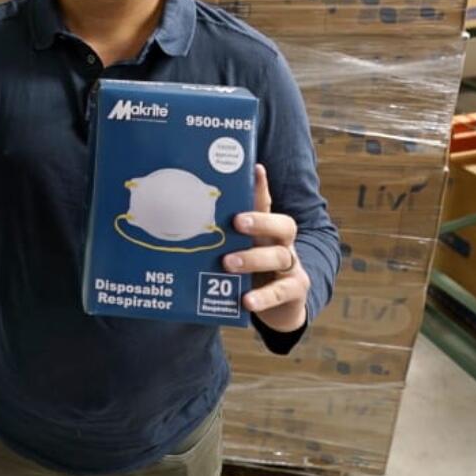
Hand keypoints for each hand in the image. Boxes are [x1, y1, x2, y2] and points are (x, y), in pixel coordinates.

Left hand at [225, 164, 310, 332]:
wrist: (281, 306)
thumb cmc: (253, 272)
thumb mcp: (240, 252)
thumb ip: (220, 239)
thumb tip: (181, 221)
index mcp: (267, 231)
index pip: (266, 204)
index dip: (261, 187)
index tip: (254, 168)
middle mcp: (283, 244)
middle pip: (283, 226)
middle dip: (261, 221)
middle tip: (237, 222)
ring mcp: (291, 268)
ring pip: (280, 257)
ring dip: (253, 259)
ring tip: (228, 263)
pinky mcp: (294, 292)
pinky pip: (281, 292)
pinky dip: (263, 297)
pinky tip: (246, 300)